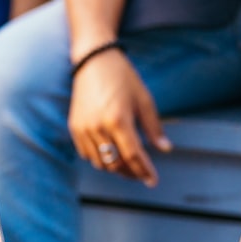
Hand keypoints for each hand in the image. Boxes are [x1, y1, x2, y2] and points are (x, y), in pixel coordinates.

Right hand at [68, 49, 171, 185]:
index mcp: (118, 119)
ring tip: (128, 166)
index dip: (144, 171)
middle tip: (143, 174)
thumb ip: (154, 127)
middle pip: (116, 164)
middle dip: (132, 173)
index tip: (153, 180)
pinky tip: (111, 155)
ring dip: (116, 168)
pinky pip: (87, 154)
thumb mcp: (144, 100)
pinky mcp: (75, 127)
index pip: (133, 155)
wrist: (93, 61)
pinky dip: (100, 160)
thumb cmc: (122, 77)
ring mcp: (84, 128)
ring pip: (101, 163)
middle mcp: (98, 127)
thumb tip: (165, 149)